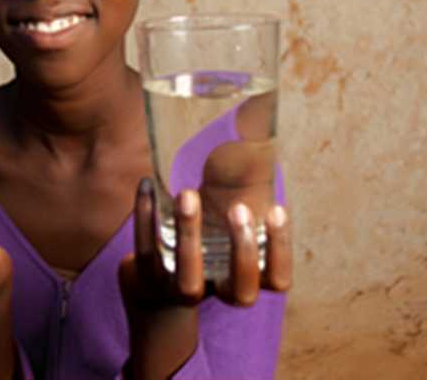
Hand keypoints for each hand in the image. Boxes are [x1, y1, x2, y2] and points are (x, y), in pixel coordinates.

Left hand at [118, 178, 291, 379]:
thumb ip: (244, 192)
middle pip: (242, 293)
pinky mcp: (150, 278)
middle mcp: (218, 291)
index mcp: (246, 278)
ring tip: (188, 194)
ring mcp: (182, 291)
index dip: (281, 249)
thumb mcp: (229, 222)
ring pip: (189, 277)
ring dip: (190, 235)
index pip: (277, 280)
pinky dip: (145, 216)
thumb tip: (253, 132)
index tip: (276, 209)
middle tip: (238, 208)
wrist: (160, 285)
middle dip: (243, 251)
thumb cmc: (208, 239)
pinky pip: (146, 251)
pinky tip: (147, 185)